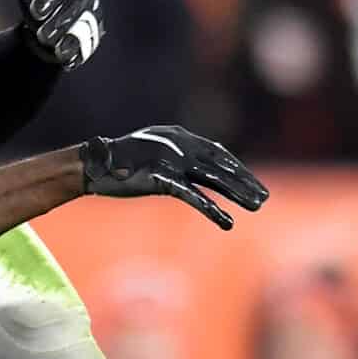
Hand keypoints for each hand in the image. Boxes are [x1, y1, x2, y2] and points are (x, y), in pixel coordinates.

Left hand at [14, 0, 101, 69]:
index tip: (35, 12)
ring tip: (56, 49)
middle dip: (59, 23)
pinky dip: (77, 55)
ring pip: (84, 29)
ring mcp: (92, 18)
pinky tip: (66, 61)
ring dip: (71, 40)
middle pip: (75, 9)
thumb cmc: (37, 3)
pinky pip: (87, 47)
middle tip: (42, 36)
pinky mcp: (93, 38)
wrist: (46, 26)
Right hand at [79, 125, 268, 229]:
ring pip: (214, 179)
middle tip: (263, 197)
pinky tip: (227, 222)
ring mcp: (172, 161)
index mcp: (179, 135)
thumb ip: (174, 156)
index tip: (252, 182)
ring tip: (257, 206)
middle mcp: (180, 144)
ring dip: (237, 193)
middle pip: (220, 165)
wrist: (94, 165)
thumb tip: (190, 167)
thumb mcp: (152, 151)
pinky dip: (212, 210)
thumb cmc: (120, 160)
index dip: (237, 168)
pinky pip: (193, 197)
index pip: (217, 151)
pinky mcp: (163, 179)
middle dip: (244, 181)